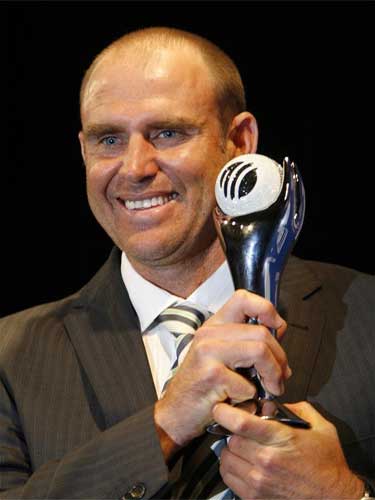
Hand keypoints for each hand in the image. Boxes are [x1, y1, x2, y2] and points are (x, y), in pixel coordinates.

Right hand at [154, 289, 288, 454]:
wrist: (176, 412)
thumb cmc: (203, 387)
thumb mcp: (222, 355)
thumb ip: (246, 341)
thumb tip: (278, 333)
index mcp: (215, 326)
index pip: (243, 298)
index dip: (266, 309)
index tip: (277, 328)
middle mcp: (209, 334)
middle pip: (261, 332)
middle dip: (280, 358)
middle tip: (280, 377)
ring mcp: (208, 352)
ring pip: (260, 351)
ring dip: (273, 376)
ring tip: (271, 389)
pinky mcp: (211, 375)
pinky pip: (248, 384)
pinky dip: (251, 399)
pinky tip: (240, 401)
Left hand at [214, 400, 363, 498]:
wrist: (335, 498)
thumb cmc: (327, 463)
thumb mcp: (320, 427)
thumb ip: (296, 408)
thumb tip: (272, 405)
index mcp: (280, 440)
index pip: (241, 423)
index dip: (225, 412)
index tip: (220, 407)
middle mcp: (266, 461)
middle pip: (231, 440)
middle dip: (232, 432)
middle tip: (240, 430)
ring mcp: (259, 481)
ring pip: (226, 459)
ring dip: (230, 450)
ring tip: (242, 447)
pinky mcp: (255, 497)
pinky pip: (229, 478)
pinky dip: (230, 468)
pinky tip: (242, 463)